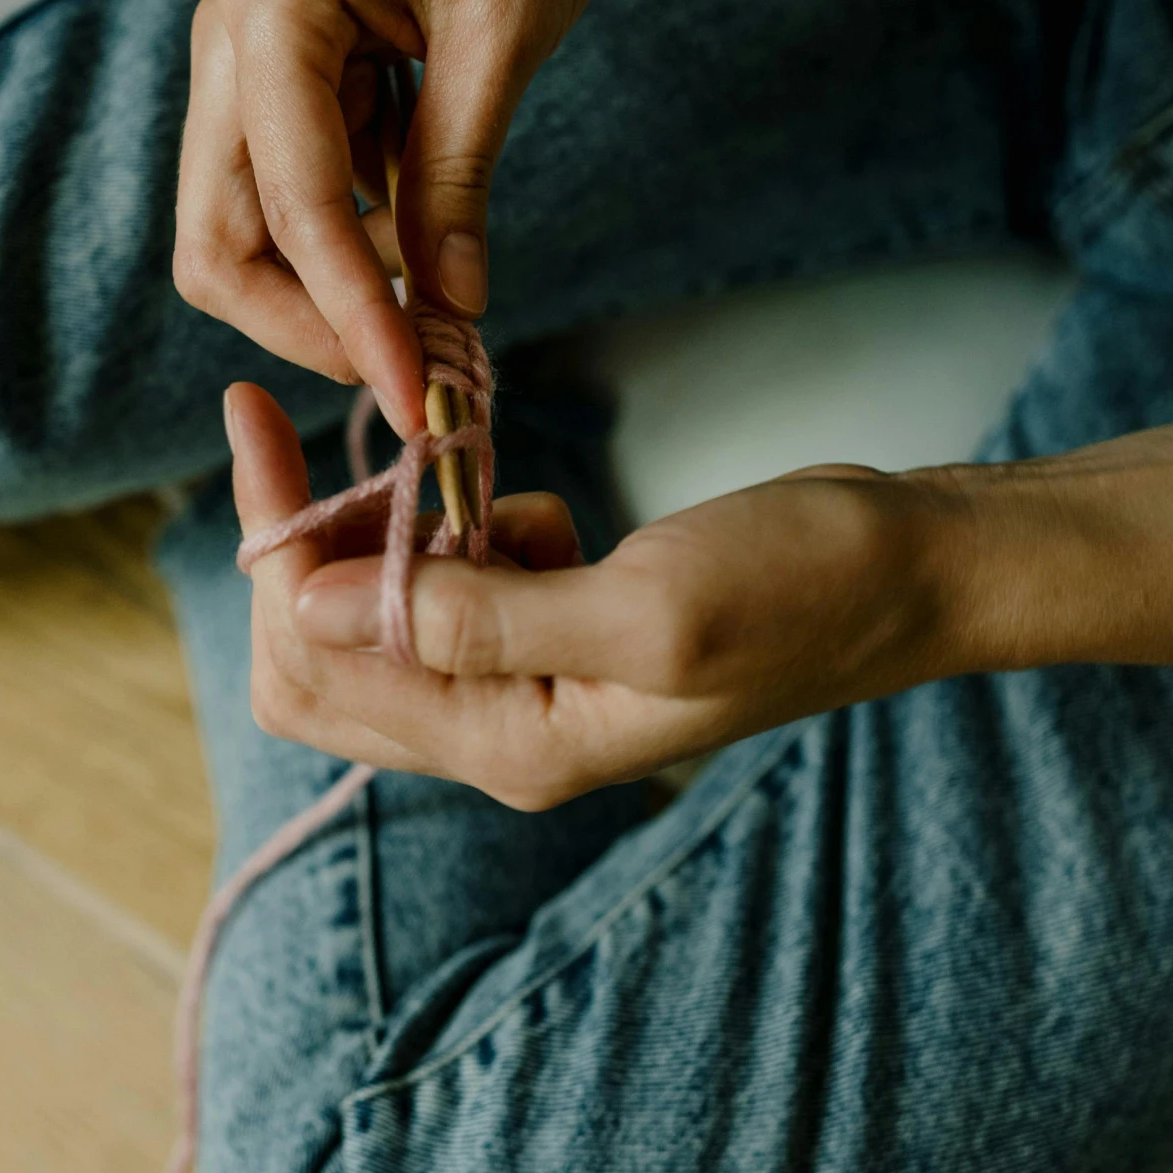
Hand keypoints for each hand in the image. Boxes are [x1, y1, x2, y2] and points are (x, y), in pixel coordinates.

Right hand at [175, 0, 624, 435]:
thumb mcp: (504, 34)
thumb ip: (458, 175)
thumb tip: (446, 311)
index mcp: (272, 11)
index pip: (293, 209)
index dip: (353, 318)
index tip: (417, 396)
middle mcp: (228, 37)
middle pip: (220, 241)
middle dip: (307, 324)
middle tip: (410, 377)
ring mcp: (245, 57)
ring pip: (243, 226)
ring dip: (326, 290)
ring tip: (433, 325)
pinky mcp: (284, 74)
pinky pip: (292, 189)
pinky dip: (350, 241)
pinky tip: (426, 249)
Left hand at [225, 382, 965, 808]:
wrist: (910, 571)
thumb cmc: (803, 587)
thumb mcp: (644, 604)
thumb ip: (477, 619)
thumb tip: (311, 608)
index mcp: (512, 743)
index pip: (314, 669)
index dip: (269, 554)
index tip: (261, 428)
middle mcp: (504, 730)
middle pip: (319, 658)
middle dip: (301, 544)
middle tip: (315, 433)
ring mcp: (530, 685)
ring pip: (380, 616)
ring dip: (386, 531)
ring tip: (450, 466)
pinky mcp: (559, 632)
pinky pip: (456, 587)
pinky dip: (462, 529)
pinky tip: (528, 502)